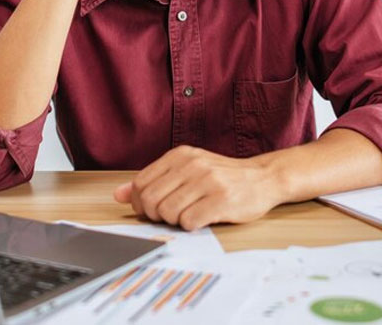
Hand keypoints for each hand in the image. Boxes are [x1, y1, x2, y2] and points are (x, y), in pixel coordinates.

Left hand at [112, 146, 285, 230]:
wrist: (263, 178)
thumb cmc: (222, 177)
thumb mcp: (186, 171)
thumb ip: (153, 181)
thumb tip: (118, 195)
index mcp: (180, 155)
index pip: (140, 184)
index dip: (141, 203)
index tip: (154, 209)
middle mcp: (192, 164)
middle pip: (151, 200)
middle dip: (156, 215)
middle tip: (172, 215)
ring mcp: (208, 181)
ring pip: (168, 212)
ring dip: (175, 221)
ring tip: (189, 214)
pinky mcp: (221, 200)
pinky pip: (189, 222)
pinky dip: (191, 226)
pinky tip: (202, 218)